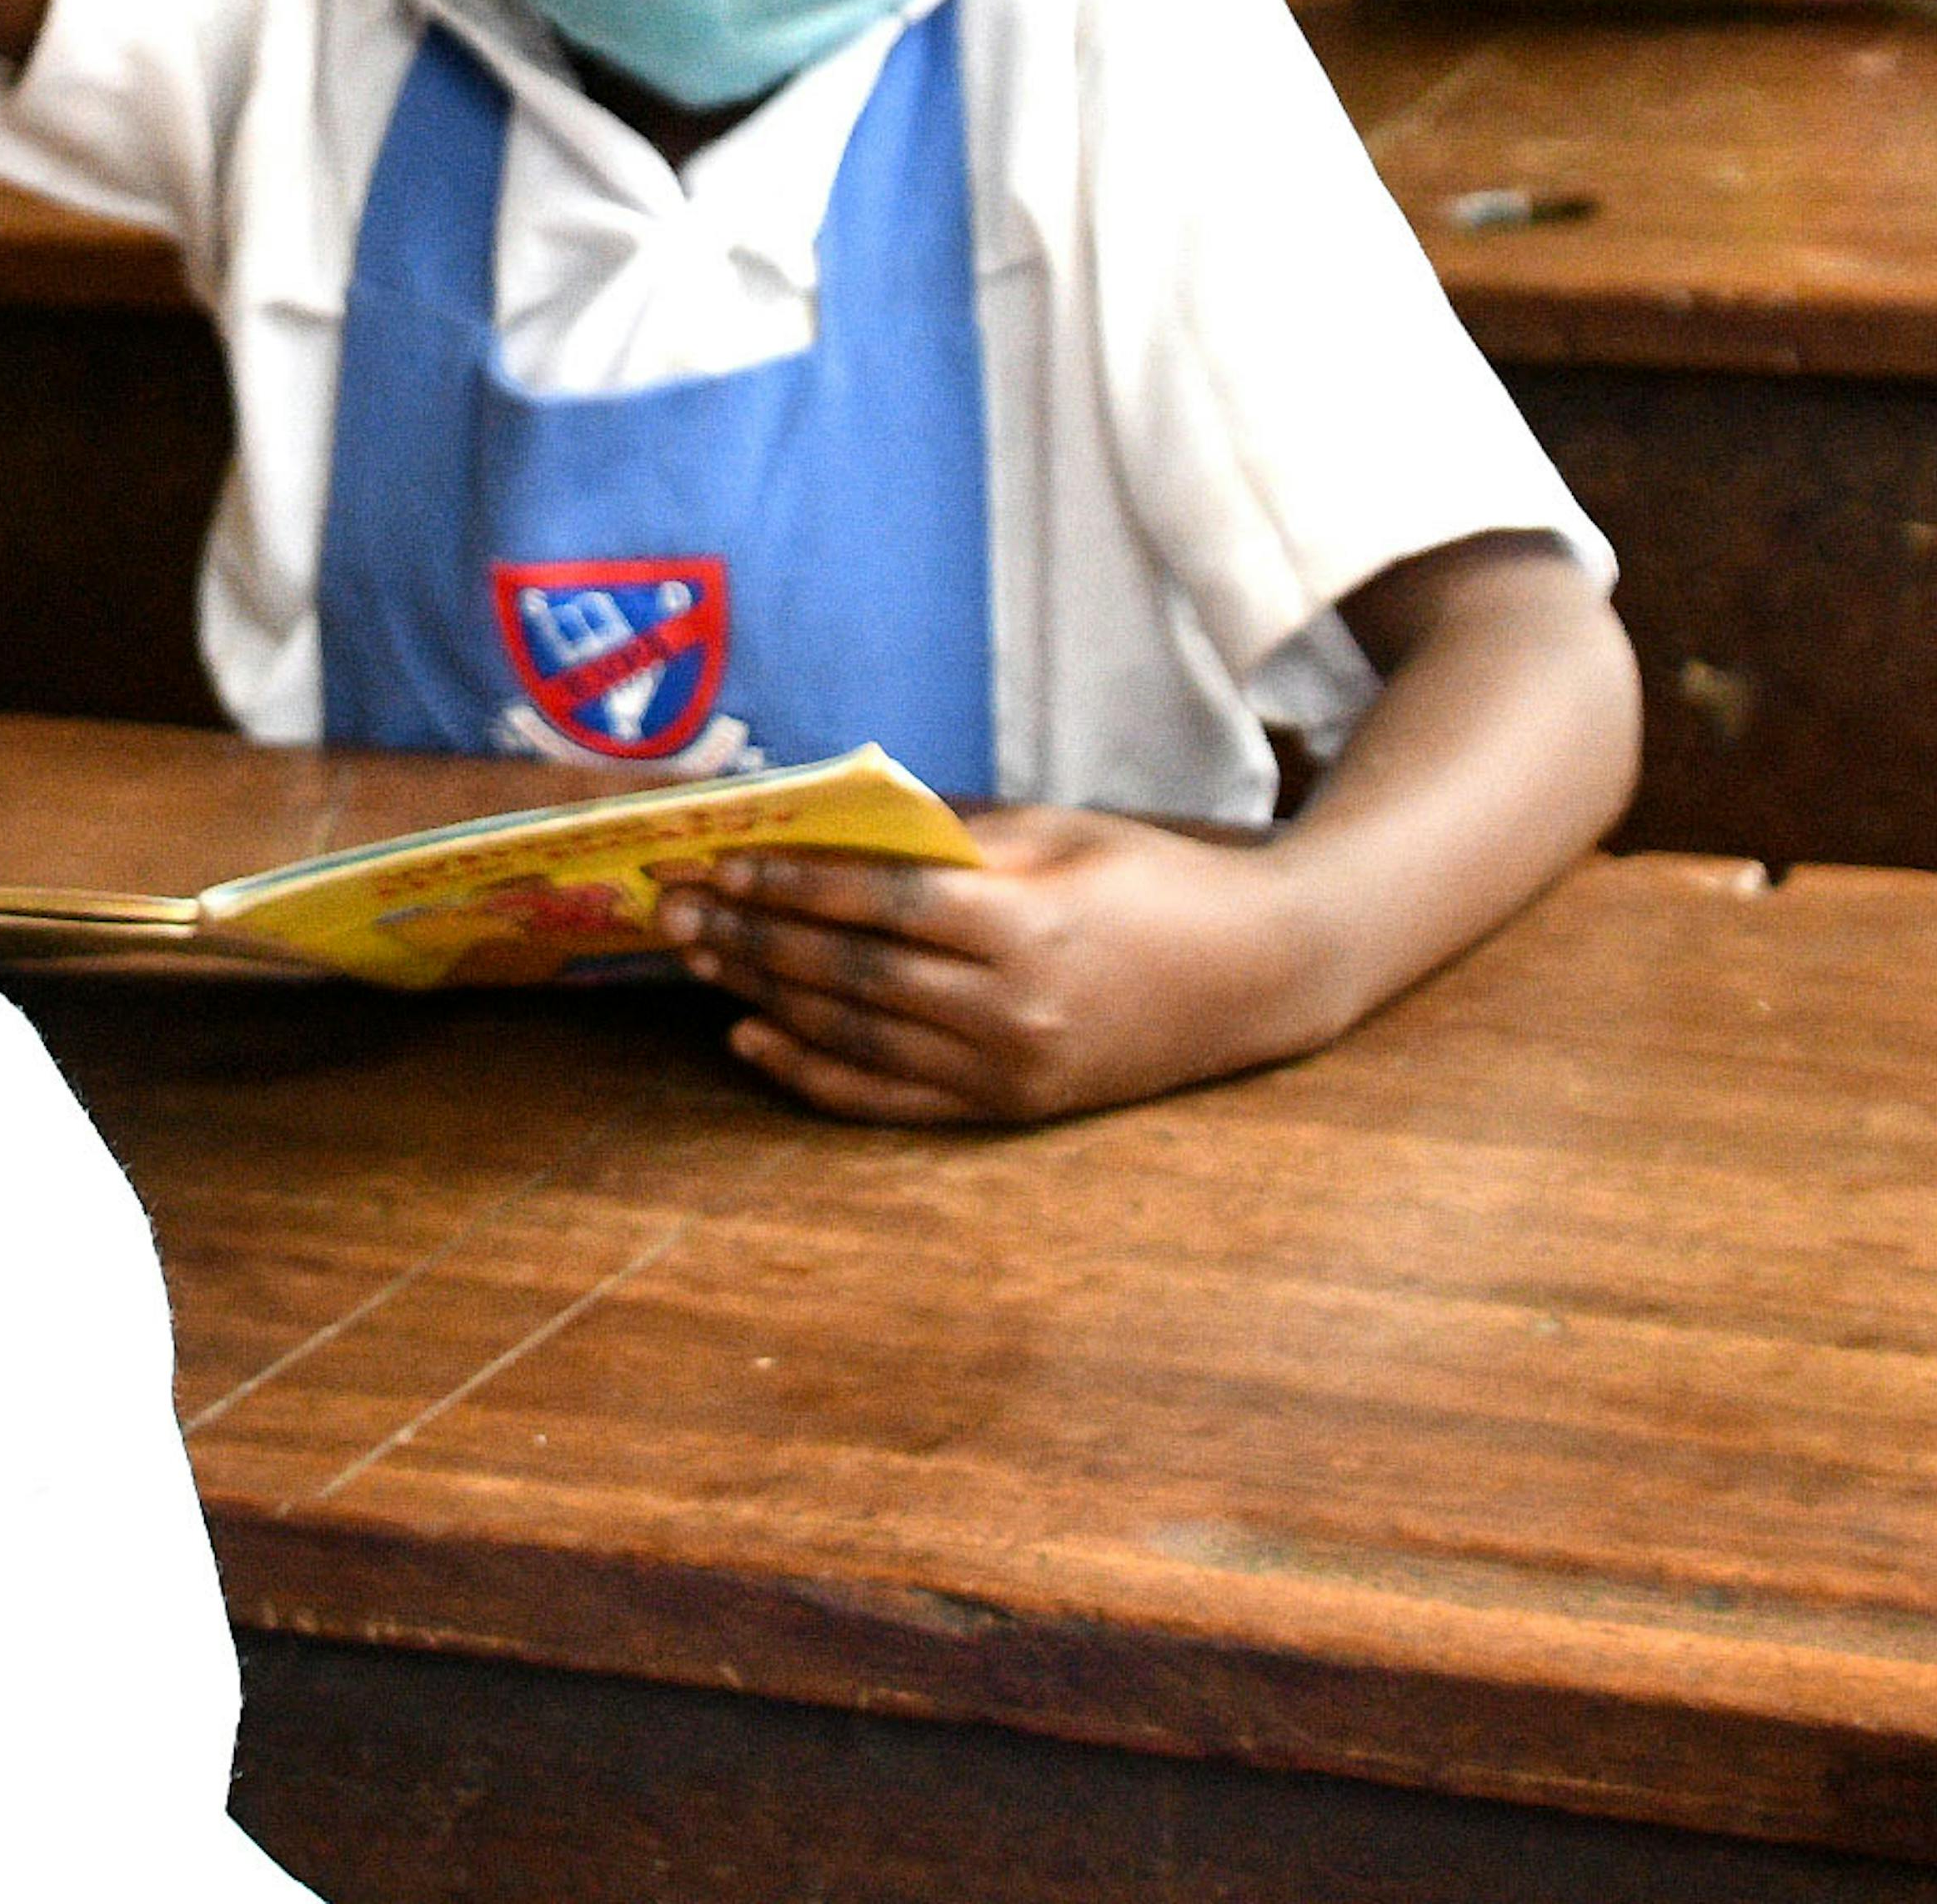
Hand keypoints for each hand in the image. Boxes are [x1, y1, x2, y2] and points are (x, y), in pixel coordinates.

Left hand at [659, 811, 1351, 1125]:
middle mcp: (1012, 1008)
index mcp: (1027, 923)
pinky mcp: (1010, 1112)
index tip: (723, 861)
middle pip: (854, 972)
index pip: (881, 902)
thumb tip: (840, 824)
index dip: (794, 882)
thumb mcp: (1062, 833)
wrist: (1258, 973)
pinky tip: (754, 1040)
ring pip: (859, 1035)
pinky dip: (815, 1073)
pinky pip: (890, 1100)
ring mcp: (1010, 1070)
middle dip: (756, 937)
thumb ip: (953, 839)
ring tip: (702, 960)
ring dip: (768, 997)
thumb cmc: (1154, 881)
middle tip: (678, 909)